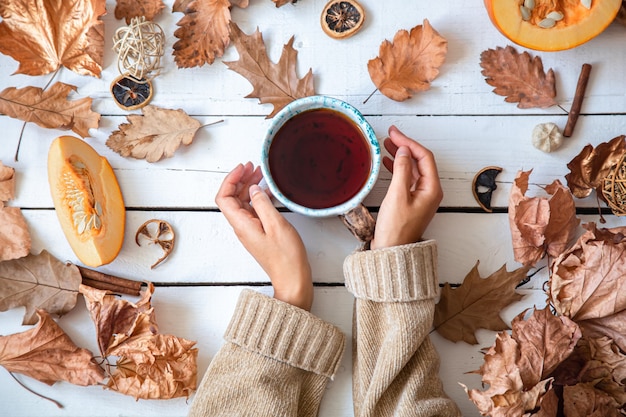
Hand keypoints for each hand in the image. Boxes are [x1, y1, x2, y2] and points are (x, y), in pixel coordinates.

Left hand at [215, 162, 312, 310]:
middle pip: (232, 198)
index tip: (243, 167)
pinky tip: (268, 192)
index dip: (230, 179)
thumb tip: (253, 189)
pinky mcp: (259, 233)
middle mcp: (242, 227)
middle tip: (254, 167)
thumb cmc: (286, 257)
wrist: (292, 279)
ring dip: (249, 187)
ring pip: (243, 203)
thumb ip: (262, 204)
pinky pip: (253, 210)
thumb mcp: (276, 225)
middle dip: (240, 179)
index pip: (224, 197)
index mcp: (241, 224)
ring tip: (261, 175)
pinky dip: (258, 197)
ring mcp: (250, 230)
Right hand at [370, 126, 442, 249]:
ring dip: (401, 156)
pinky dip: (398, 168)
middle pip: (420, 161)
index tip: (394, 134)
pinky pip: (407, 178)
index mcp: (432, 189)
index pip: (424, 157)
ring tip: (386, 145)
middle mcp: (430, 191)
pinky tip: (387, 162)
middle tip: (390, 135)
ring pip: (413, 169)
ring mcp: (421, 197)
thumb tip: (404, 151)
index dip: (409, 143)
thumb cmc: (396, 229)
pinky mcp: (412, 201)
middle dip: (405, 147)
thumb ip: (402, 170)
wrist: (392, 251)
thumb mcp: (397, 195)